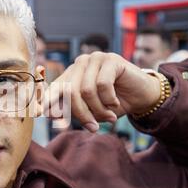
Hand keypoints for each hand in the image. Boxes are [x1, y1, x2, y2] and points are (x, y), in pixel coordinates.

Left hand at [44, 52, 160, 132]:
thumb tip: (48, 113)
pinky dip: (109, 100)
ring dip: (98, 109)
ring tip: (109, 116)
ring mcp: (95, 59)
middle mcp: (80, 64)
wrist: (142, 97)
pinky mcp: (111, 59)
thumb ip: (70, 110)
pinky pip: (102, 85)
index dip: (47, 102)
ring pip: (86, 90)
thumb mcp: (89, 111)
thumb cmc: (113, 105)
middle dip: (81, 114)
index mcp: (71, 75)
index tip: (45, 117)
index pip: (54, 88)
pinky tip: (115, 103)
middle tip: (93, 128)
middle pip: (69, 91)